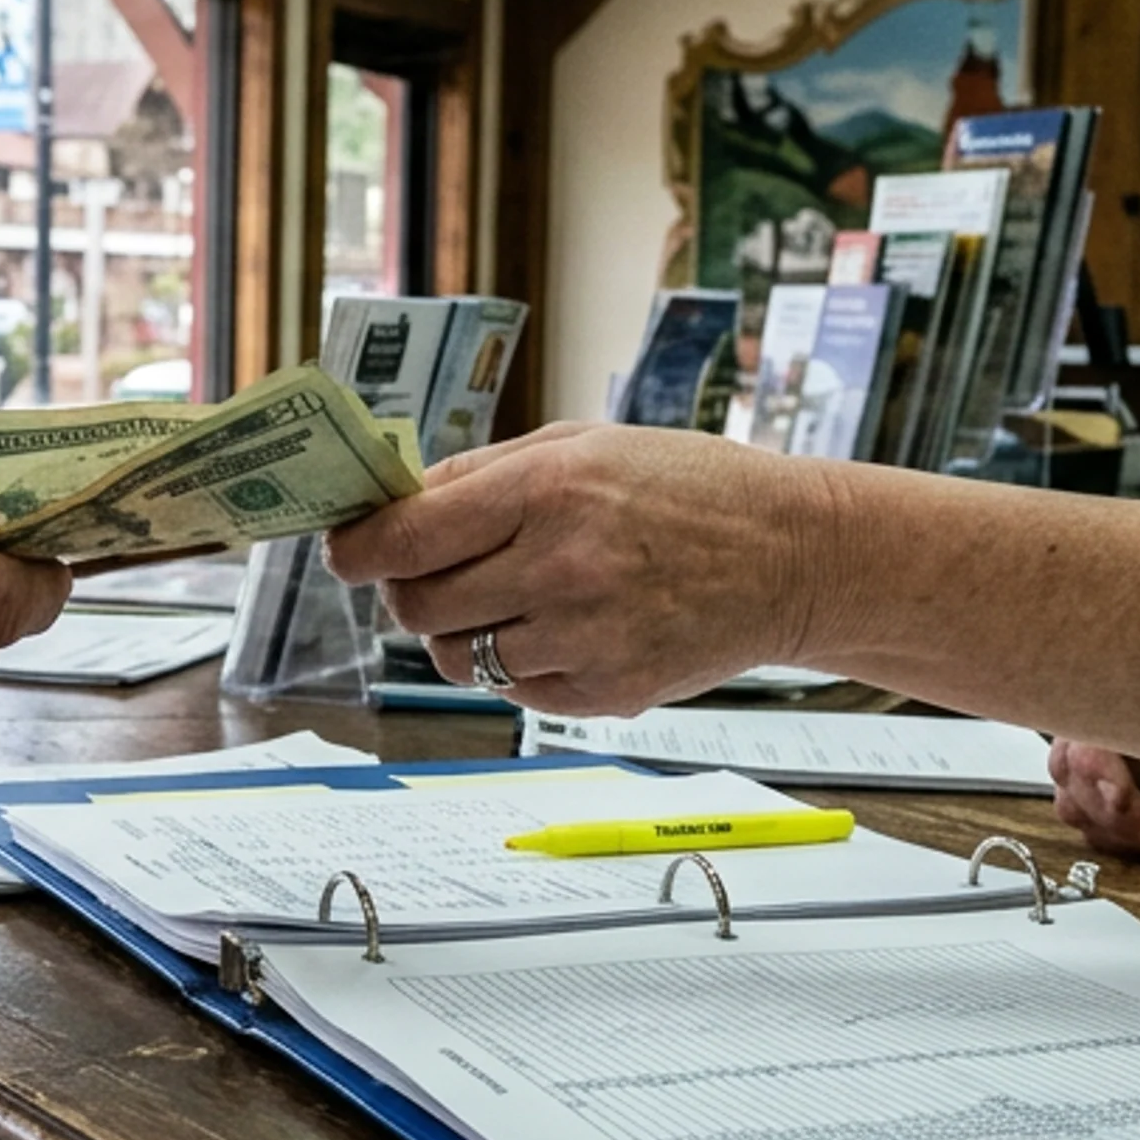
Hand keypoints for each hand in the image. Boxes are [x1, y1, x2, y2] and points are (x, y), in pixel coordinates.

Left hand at [325, 424, 832, 713]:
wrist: (792, 554)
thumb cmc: (685, 487)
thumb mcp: (581, 445)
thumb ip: (479, 474)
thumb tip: (389, 503)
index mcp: (548, 490)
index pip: (407, 536)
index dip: (357, 548)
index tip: (346, 548)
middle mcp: (562, 567)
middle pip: (418, 607)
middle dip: (408, 591)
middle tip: (435, 572)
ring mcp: (586, 638)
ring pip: (459, 658)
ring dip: (464, 631)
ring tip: (514, 596)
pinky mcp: (608, 693)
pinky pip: (515, 690)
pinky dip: (520, 663)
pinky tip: (566, 626)